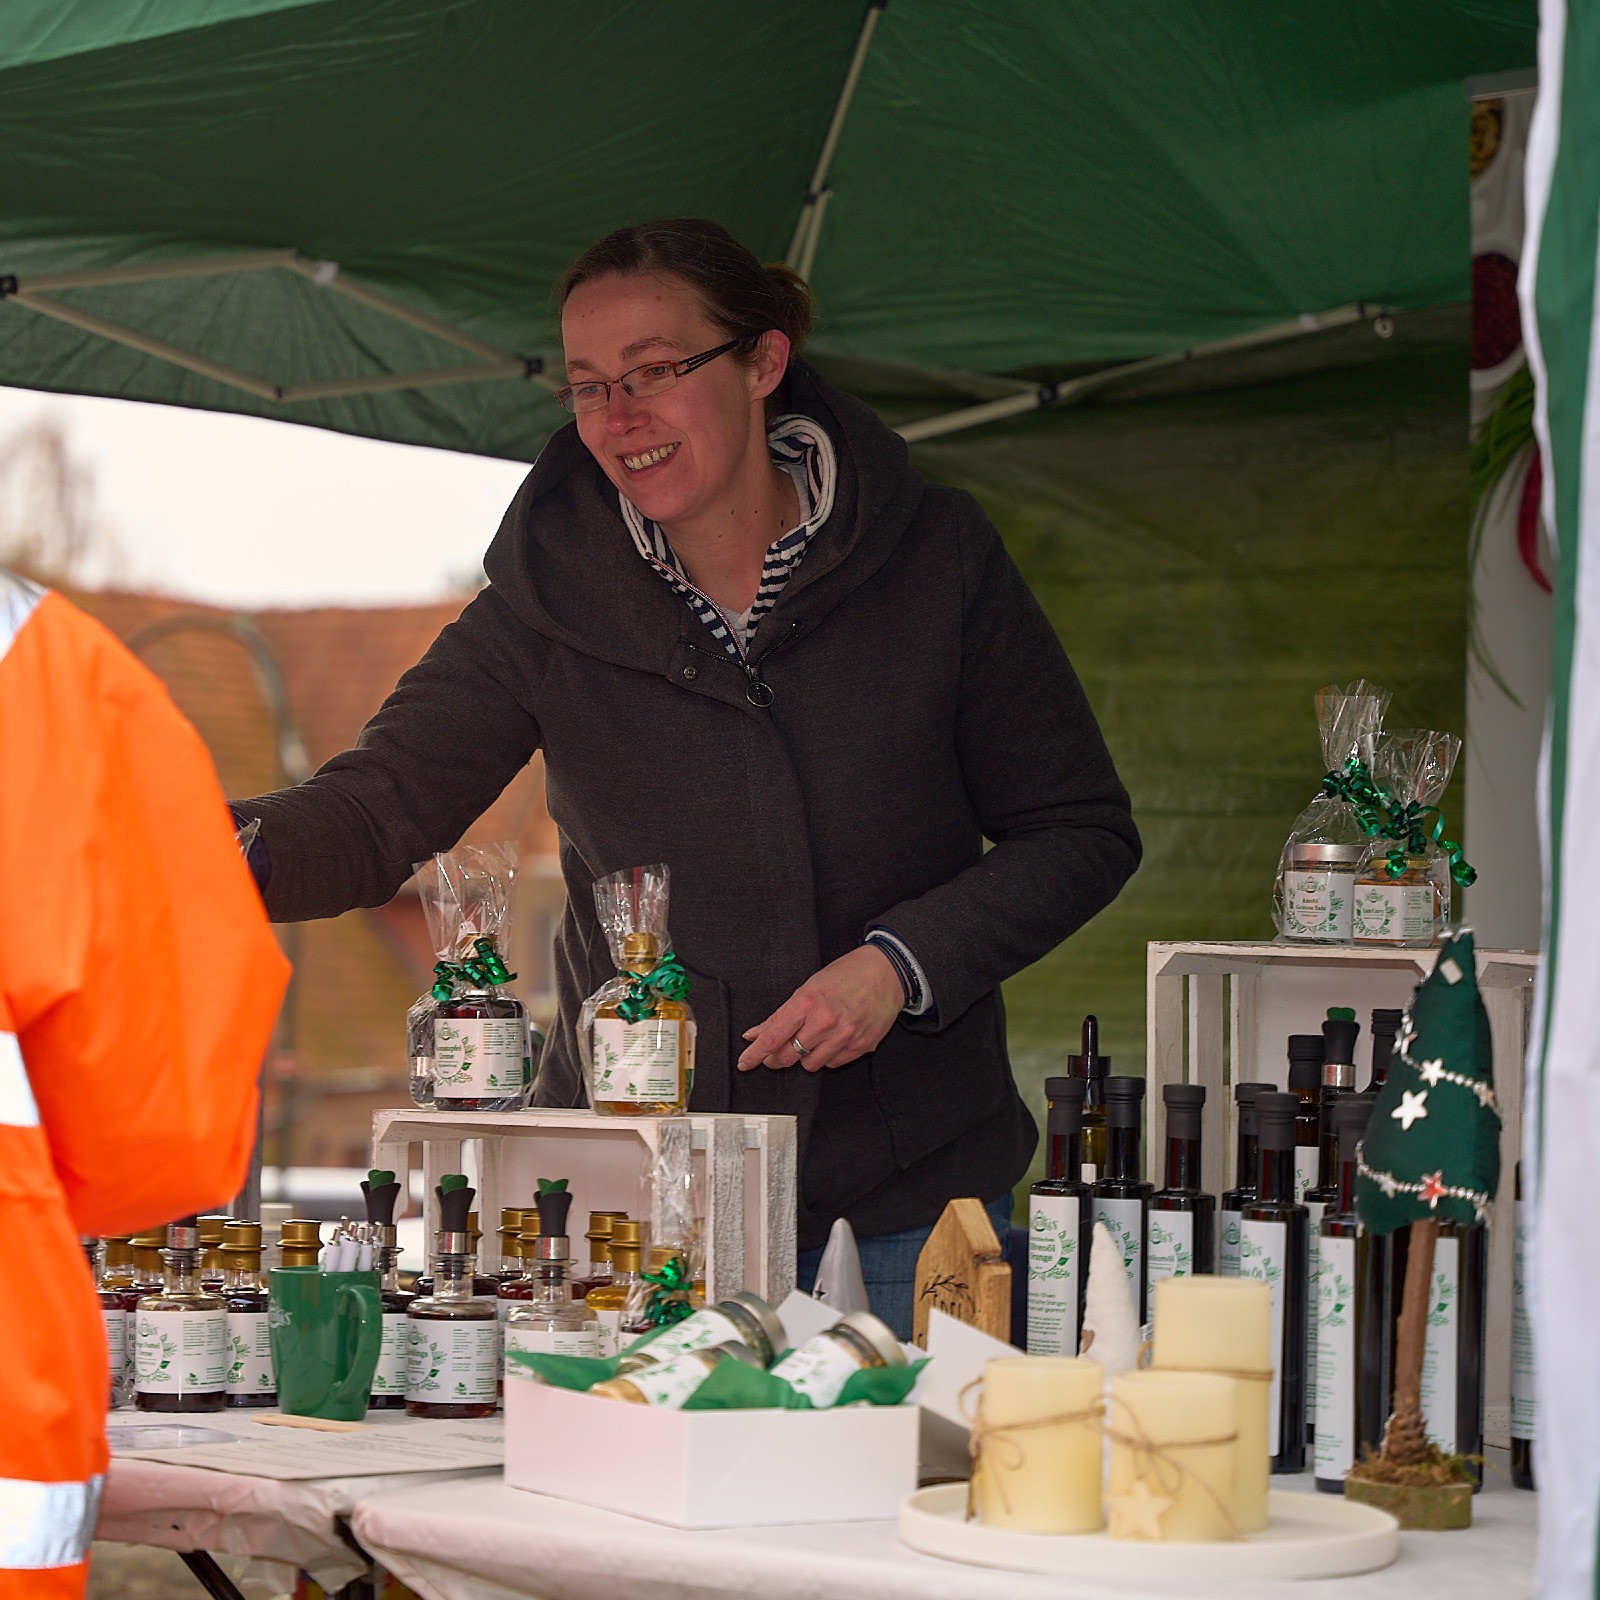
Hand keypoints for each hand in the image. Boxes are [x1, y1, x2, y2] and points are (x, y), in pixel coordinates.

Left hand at [737, 945, 904, 1072]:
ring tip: (812, 1039)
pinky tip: (832, 1040)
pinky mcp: (860, 1046)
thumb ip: (781, 1015)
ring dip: (805, 1057)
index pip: (772, 1037)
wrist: (887, 972)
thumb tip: (755, 1033)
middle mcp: (825, 1021)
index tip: (745, 1063)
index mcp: (807, 1002)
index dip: (754, 1054)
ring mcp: (844, 1036)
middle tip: (776, 1052)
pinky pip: (832, 1064)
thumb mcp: (808, 987)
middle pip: (787, 1056)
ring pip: (810, 1065)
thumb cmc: (847, 974)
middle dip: (777, 1058)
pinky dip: (827, 1056)